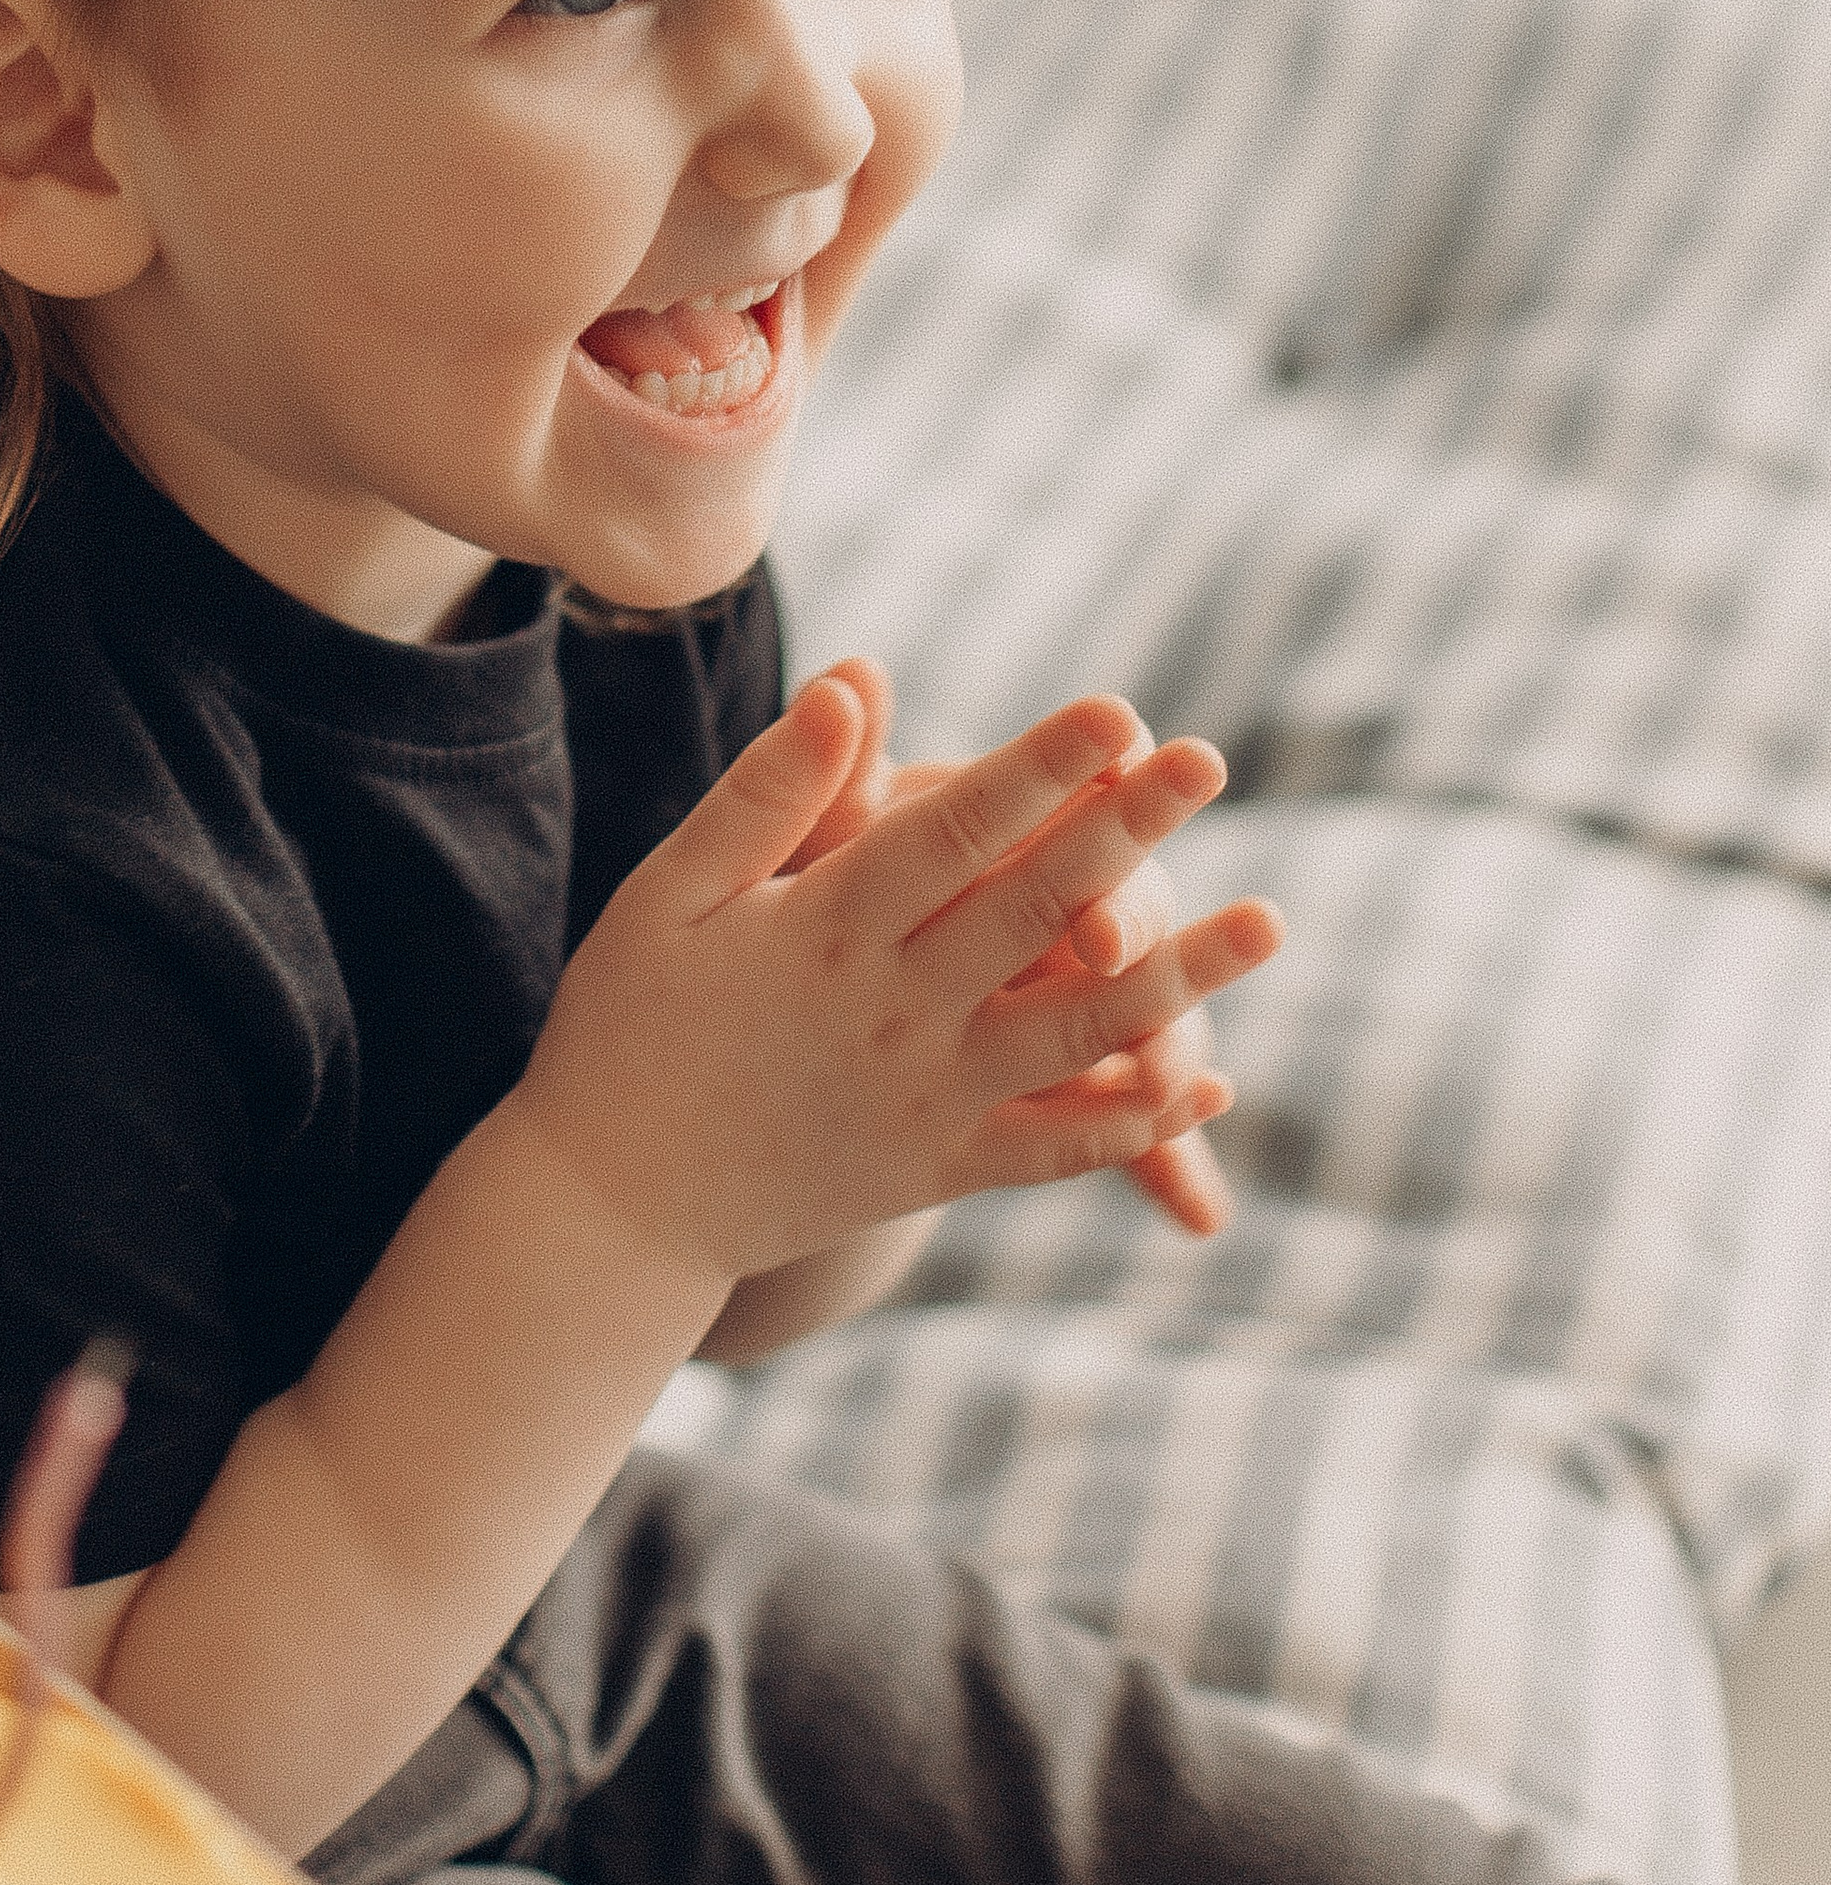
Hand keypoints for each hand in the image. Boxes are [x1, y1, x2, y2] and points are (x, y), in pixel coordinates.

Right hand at [510, 668, 1281, 1287]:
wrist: (612, 1205)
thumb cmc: (633, 1022)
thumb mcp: (672, 894)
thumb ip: (774, 793)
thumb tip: (859, 678)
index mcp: (820, 932)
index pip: (950, 833)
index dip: (1037, 770)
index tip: (1116, 711)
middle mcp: (887, 1014)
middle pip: (1030, 911)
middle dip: (1126, 831)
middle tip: (1208, 760)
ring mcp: (924, 1101)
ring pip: (1074, 1034)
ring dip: (1180, 978)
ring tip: (1272, 919)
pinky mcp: (939, 1171)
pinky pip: (1054, 1148)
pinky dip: (1132, 1120)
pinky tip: (1206, 1077)